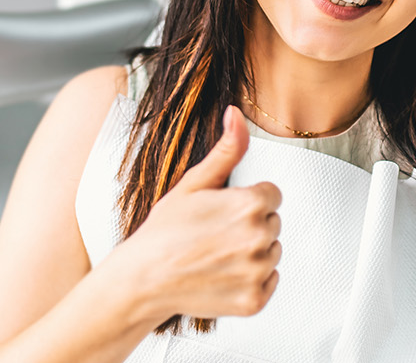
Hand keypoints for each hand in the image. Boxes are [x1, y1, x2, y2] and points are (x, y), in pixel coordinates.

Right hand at [112, 106, 281, 320]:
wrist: (143, 279)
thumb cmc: (164, 231)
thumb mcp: (193, 183)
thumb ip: (226, 150)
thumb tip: (236, 114)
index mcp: (249, 204)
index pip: (271, 195)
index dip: (245, 201)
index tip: (221, 212)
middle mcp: (259, 238)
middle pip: (273, 223)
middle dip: (249, 226)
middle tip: (214, 234)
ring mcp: (257, 272)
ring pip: (272, 253)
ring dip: (252, 254)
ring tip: (216, 255)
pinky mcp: (255, 300)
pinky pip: (270, 282)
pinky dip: (251, 281)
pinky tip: (223, 275)